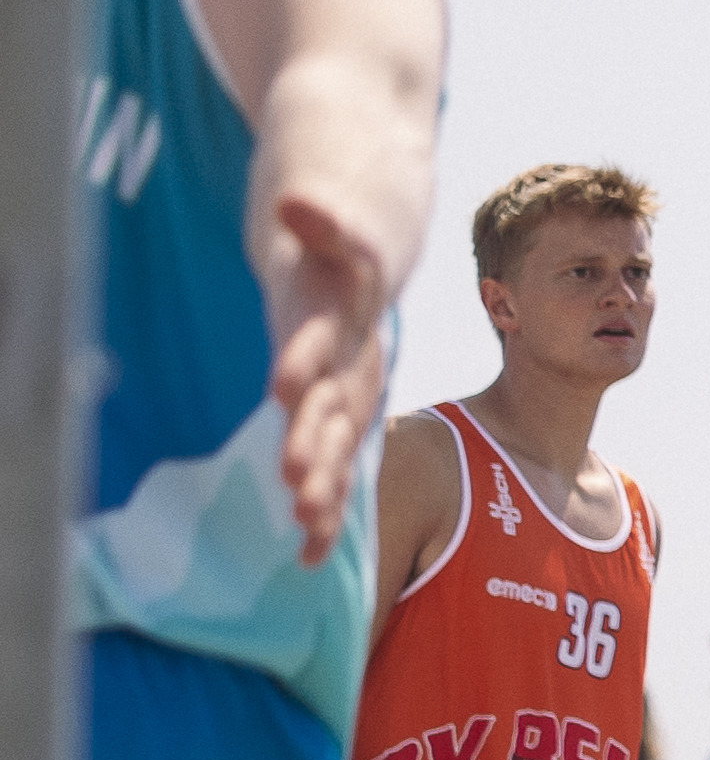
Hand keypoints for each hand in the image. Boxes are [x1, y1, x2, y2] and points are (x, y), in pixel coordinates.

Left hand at [263, 187, 397, 560]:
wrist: (373, 259)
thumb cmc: (343, 241)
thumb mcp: (337, 224)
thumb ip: (324, 222)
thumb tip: (294, 202)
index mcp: (341, 317)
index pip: (321, 337)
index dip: (305, 359)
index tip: (285, 387)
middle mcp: (351, 362)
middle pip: (334, 404)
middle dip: (318, 444)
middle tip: (297, 484)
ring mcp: (347, 393)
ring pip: (336, 446)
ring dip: (323, 485)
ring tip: (304, 525)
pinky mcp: (337, 417)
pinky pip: (331, 468)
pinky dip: (324, 511)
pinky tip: (306, 556)